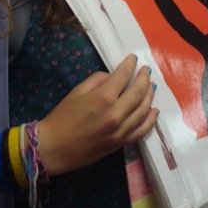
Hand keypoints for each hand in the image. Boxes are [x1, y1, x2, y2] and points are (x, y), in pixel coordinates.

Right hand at [37, 53, 157, 175]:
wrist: (54, 148)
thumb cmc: (62, 117)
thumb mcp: (77, 91)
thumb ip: (98, 80)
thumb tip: (113, 77)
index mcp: (104, 97)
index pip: (124, 75)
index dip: (130, 64)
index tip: (134, 59)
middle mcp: (116, 113)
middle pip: (138, 92)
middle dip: (144, 78)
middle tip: (146, 70)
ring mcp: (121, 130)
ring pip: (144, 110)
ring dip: (149, 96)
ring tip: (151, 86)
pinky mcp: (121, 143)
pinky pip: (141, 131)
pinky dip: (150, 120)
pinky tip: (154, 111)